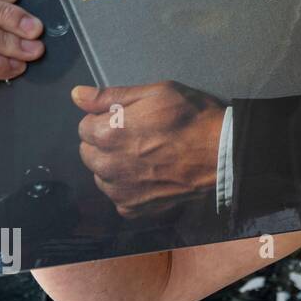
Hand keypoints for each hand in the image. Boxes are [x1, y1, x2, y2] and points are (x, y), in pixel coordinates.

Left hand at [71, 81, 225, 219]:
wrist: (223, 153)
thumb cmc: (192, 117)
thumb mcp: (156, 93)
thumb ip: (111, 95)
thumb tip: (76, 95)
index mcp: (107, 133)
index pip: (85, 126)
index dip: (106, 119)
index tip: (128, 119)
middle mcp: (106, 165)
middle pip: (88, 152)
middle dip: (105, 144)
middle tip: (137, 136)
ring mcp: (120, 190)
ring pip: (101, 176)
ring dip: (114, 167)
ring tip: (144, 158)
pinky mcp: (134, 208)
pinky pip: (118, 198)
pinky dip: (128, 189)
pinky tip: (148, 177)